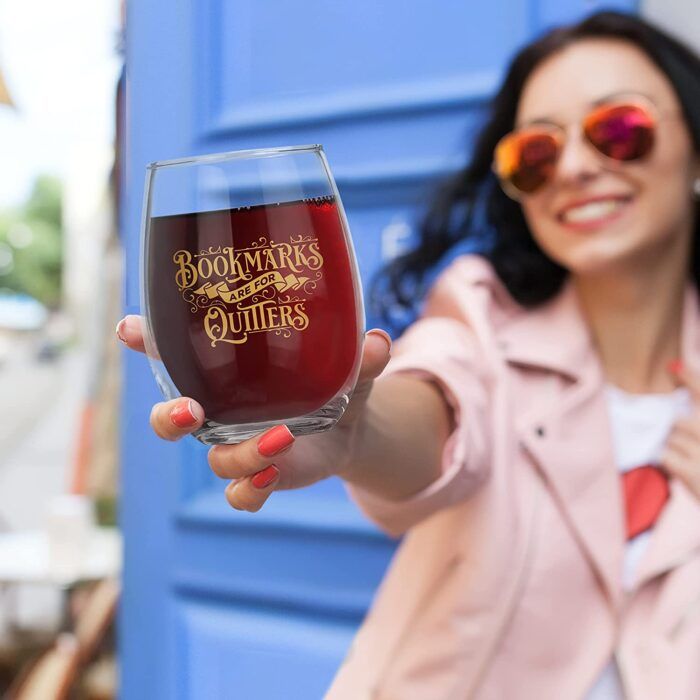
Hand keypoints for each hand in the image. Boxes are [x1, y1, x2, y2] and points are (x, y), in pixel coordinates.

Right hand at [116, 315, 391, 511]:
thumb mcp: (347, 367)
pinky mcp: (261, 477)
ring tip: (279, 439)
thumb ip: (360, 357)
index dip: (147, 342)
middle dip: (167, 417)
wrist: (350, 427)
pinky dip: (253, 489)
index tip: (130, 329)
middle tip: (187, 411)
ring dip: (240, 454)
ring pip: (215, 460)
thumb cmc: (333, 383)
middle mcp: (224, 410)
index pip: (177, 354)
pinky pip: (241, 495)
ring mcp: (238, 447)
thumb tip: (377, 340)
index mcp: (230, 373)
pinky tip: (276, 472)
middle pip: (170, 419)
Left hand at [661, 359, 699, 500]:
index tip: (673, 365)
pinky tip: (686, 471)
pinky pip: (666, 456)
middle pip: (679, 421)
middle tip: (691, 445)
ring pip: (671, 438)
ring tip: (695, 460)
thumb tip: (679, 374)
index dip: (691, 377)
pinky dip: (671, 462)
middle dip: (678, 430)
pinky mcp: (695, 474)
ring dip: (676, 447)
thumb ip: (699, 414)